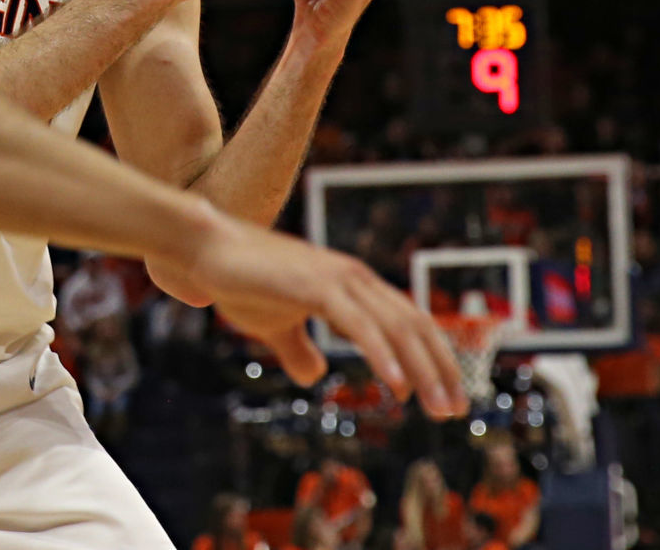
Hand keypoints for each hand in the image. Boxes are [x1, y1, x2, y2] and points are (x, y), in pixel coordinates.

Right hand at [155, 213, 468, 419]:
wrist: (205, 249)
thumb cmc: (238, 281)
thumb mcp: (275, 325)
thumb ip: (298, 348)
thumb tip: (315, 374)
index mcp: (352, 285)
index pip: (408, 321)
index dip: (433, 358)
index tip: (448, 396)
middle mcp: (355, 278)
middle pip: (413, 324)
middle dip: (440, 369)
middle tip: (454, 411)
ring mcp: (338, 278)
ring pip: (395, 327)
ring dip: (423, 369)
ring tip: (437, 406)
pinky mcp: (316, 285)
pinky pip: (360, 325)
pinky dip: (384, 355)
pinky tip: (398, 385)